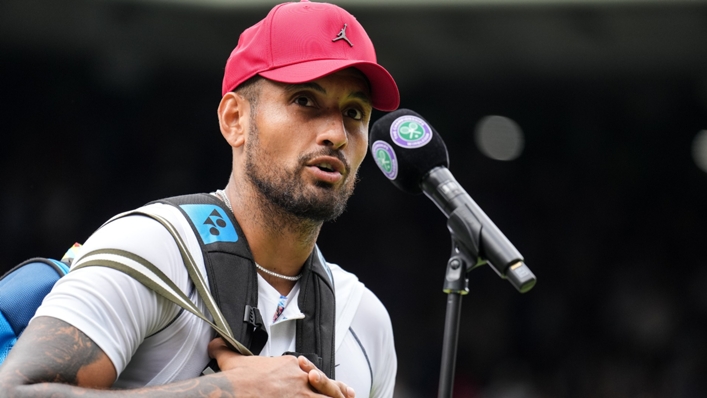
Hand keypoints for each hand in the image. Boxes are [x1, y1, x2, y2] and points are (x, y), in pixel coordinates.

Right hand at [208, 338, 354, 397]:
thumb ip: (225, 350)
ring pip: (329, 396)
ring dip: (336, 396)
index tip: (314, 380)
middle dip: (335, 389)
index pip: (309, 370)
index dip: (315, 377)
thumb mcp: (232, 361)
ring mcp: (303, 395)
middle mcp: (300, 379)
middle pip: (325, 383)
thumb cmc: (237, 382)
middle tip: (346, 393)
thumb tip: (215, 344)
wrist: (234, 392)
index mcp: (289, 366)